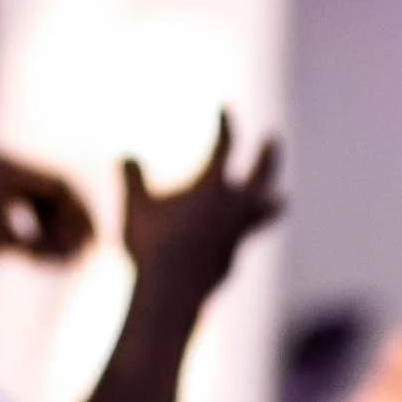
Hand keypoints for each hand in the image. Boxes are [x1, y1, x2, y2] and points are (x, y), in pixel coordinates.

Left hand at [0, 151, 93, 263]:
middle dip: (68, 218)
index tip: (92, 240)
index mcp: (5, 166)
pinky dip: (29, 221)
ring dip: (50, 221)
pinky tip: (33, 244)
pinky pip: (14, 199)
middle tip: (83, 246)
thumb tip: (75, 256)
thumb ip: (38, 246)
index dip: (79, 214)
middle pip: (48, 187)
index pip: (58, 184)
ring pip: (32, 194)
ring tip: (61, 250)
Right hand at [123, 114, 282, 296]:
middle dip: (267, 156)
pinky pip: (241, 240)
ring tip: (276, 198)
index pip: (225, 143)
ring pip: (267, 212)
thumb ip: (132, 179)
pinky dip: (235, 234)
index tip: (223, 108)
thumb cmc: (152, 245)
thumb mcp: (135, 208)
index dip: (225, 123)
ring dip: (270, 202)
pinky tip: (224, 240)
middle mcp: (234, 207)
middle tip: (272, 140)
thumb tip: (126, 156)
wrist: (171, 294)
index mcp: (214, 185)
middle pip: (262, 174)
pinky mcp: (233, 258)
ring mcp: (238, 235)